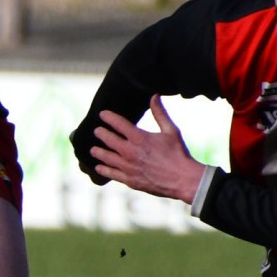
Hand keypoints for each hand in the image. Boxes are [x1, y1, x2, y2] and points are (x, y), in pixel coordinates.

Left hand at [91, 96, 205, 202]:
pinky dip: (103, 169)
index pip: (118, 123)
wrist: (183, 179)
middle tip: (97, 131)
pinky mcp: (129, 180)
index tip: (102, 114)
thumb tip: (154, 96)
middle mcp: (130, 152)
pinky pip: (111, 174)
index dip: (108, 117)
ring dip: (98, 152)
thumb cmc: (178, 154)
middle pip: (108, 139)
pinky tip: (98, 167)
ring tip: (93, 149)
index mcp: (139, 138)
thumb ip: (160, 113)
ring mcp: (128, 167)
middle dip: (101, 133)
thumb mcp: (171, 130)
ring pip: (106, 157)